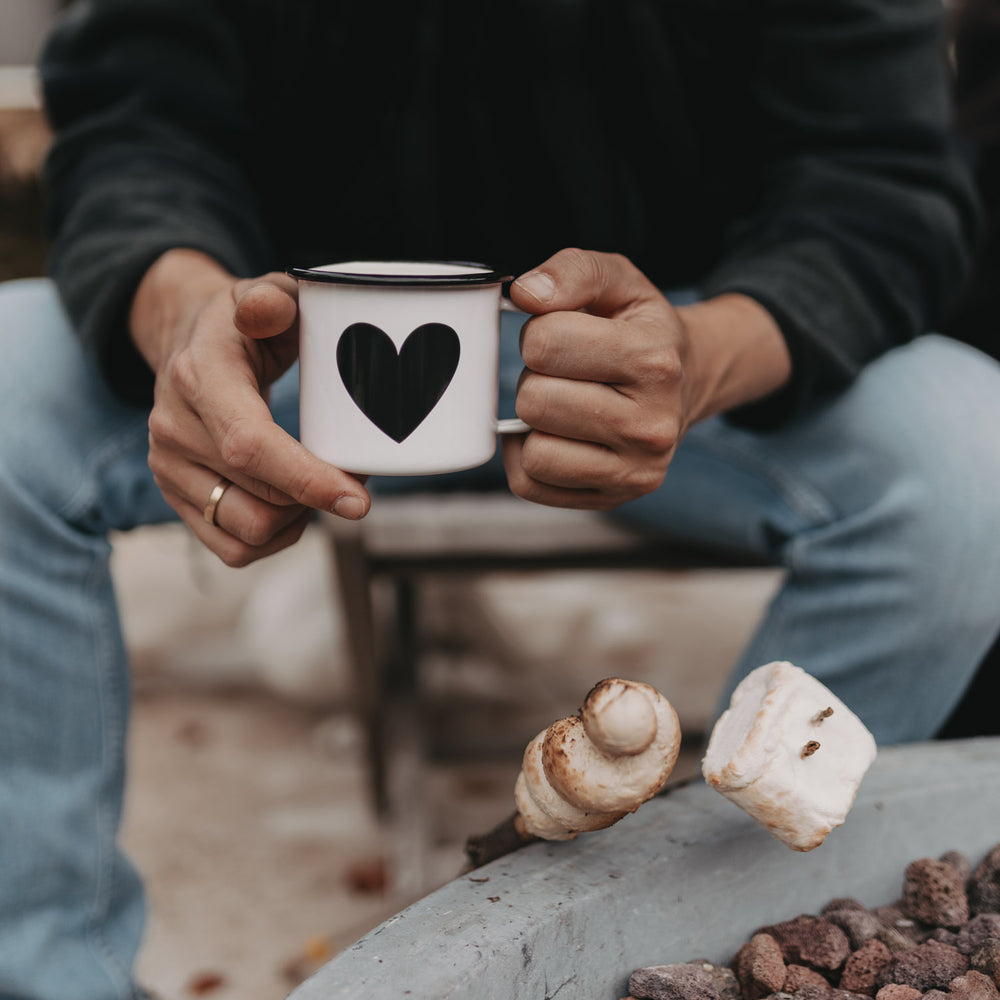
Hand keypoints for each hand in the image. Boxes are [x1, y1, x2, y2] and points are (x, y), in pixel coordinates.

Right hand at [131, 249, 369, 566]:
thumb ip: (272, 298)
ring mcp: (169, 469)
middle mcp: (173, 430)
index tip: (358, 498)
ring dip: (299, 520)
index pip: (251, 445)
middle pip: (260, 499)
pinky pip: (233, 549)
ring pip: (249, 532)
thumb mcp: (261, 293)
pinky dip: (275, 539)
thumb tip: (273, 309)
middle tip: (355, 473)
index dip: (307, 479)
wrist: (186, 341)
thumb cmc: (239, 324)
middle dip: (320, 495)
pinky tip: (294, 509)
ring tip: (320, 487)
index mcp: (198, 378)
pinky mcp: (176, 498)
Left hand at [503, 248, 790, 510]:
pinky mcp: (613, 498)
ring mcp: (635, 470)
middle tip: (567, 374)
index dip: (540, 333)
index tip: (565, 336)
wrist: (686, 383)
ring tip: (565, 404)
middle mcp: (651, 425)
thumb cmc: (641, 331)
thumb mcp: (620, 282)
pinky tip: (556, 436)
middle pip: (534, 401)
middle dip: (538, 378)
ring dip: (535, 423)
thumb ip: (573, 271)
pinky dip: (529, 458)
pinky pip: (531, 485)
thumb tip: (526, 292)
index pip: (544, 344)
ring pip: (533, 451)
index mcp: (654, 362)